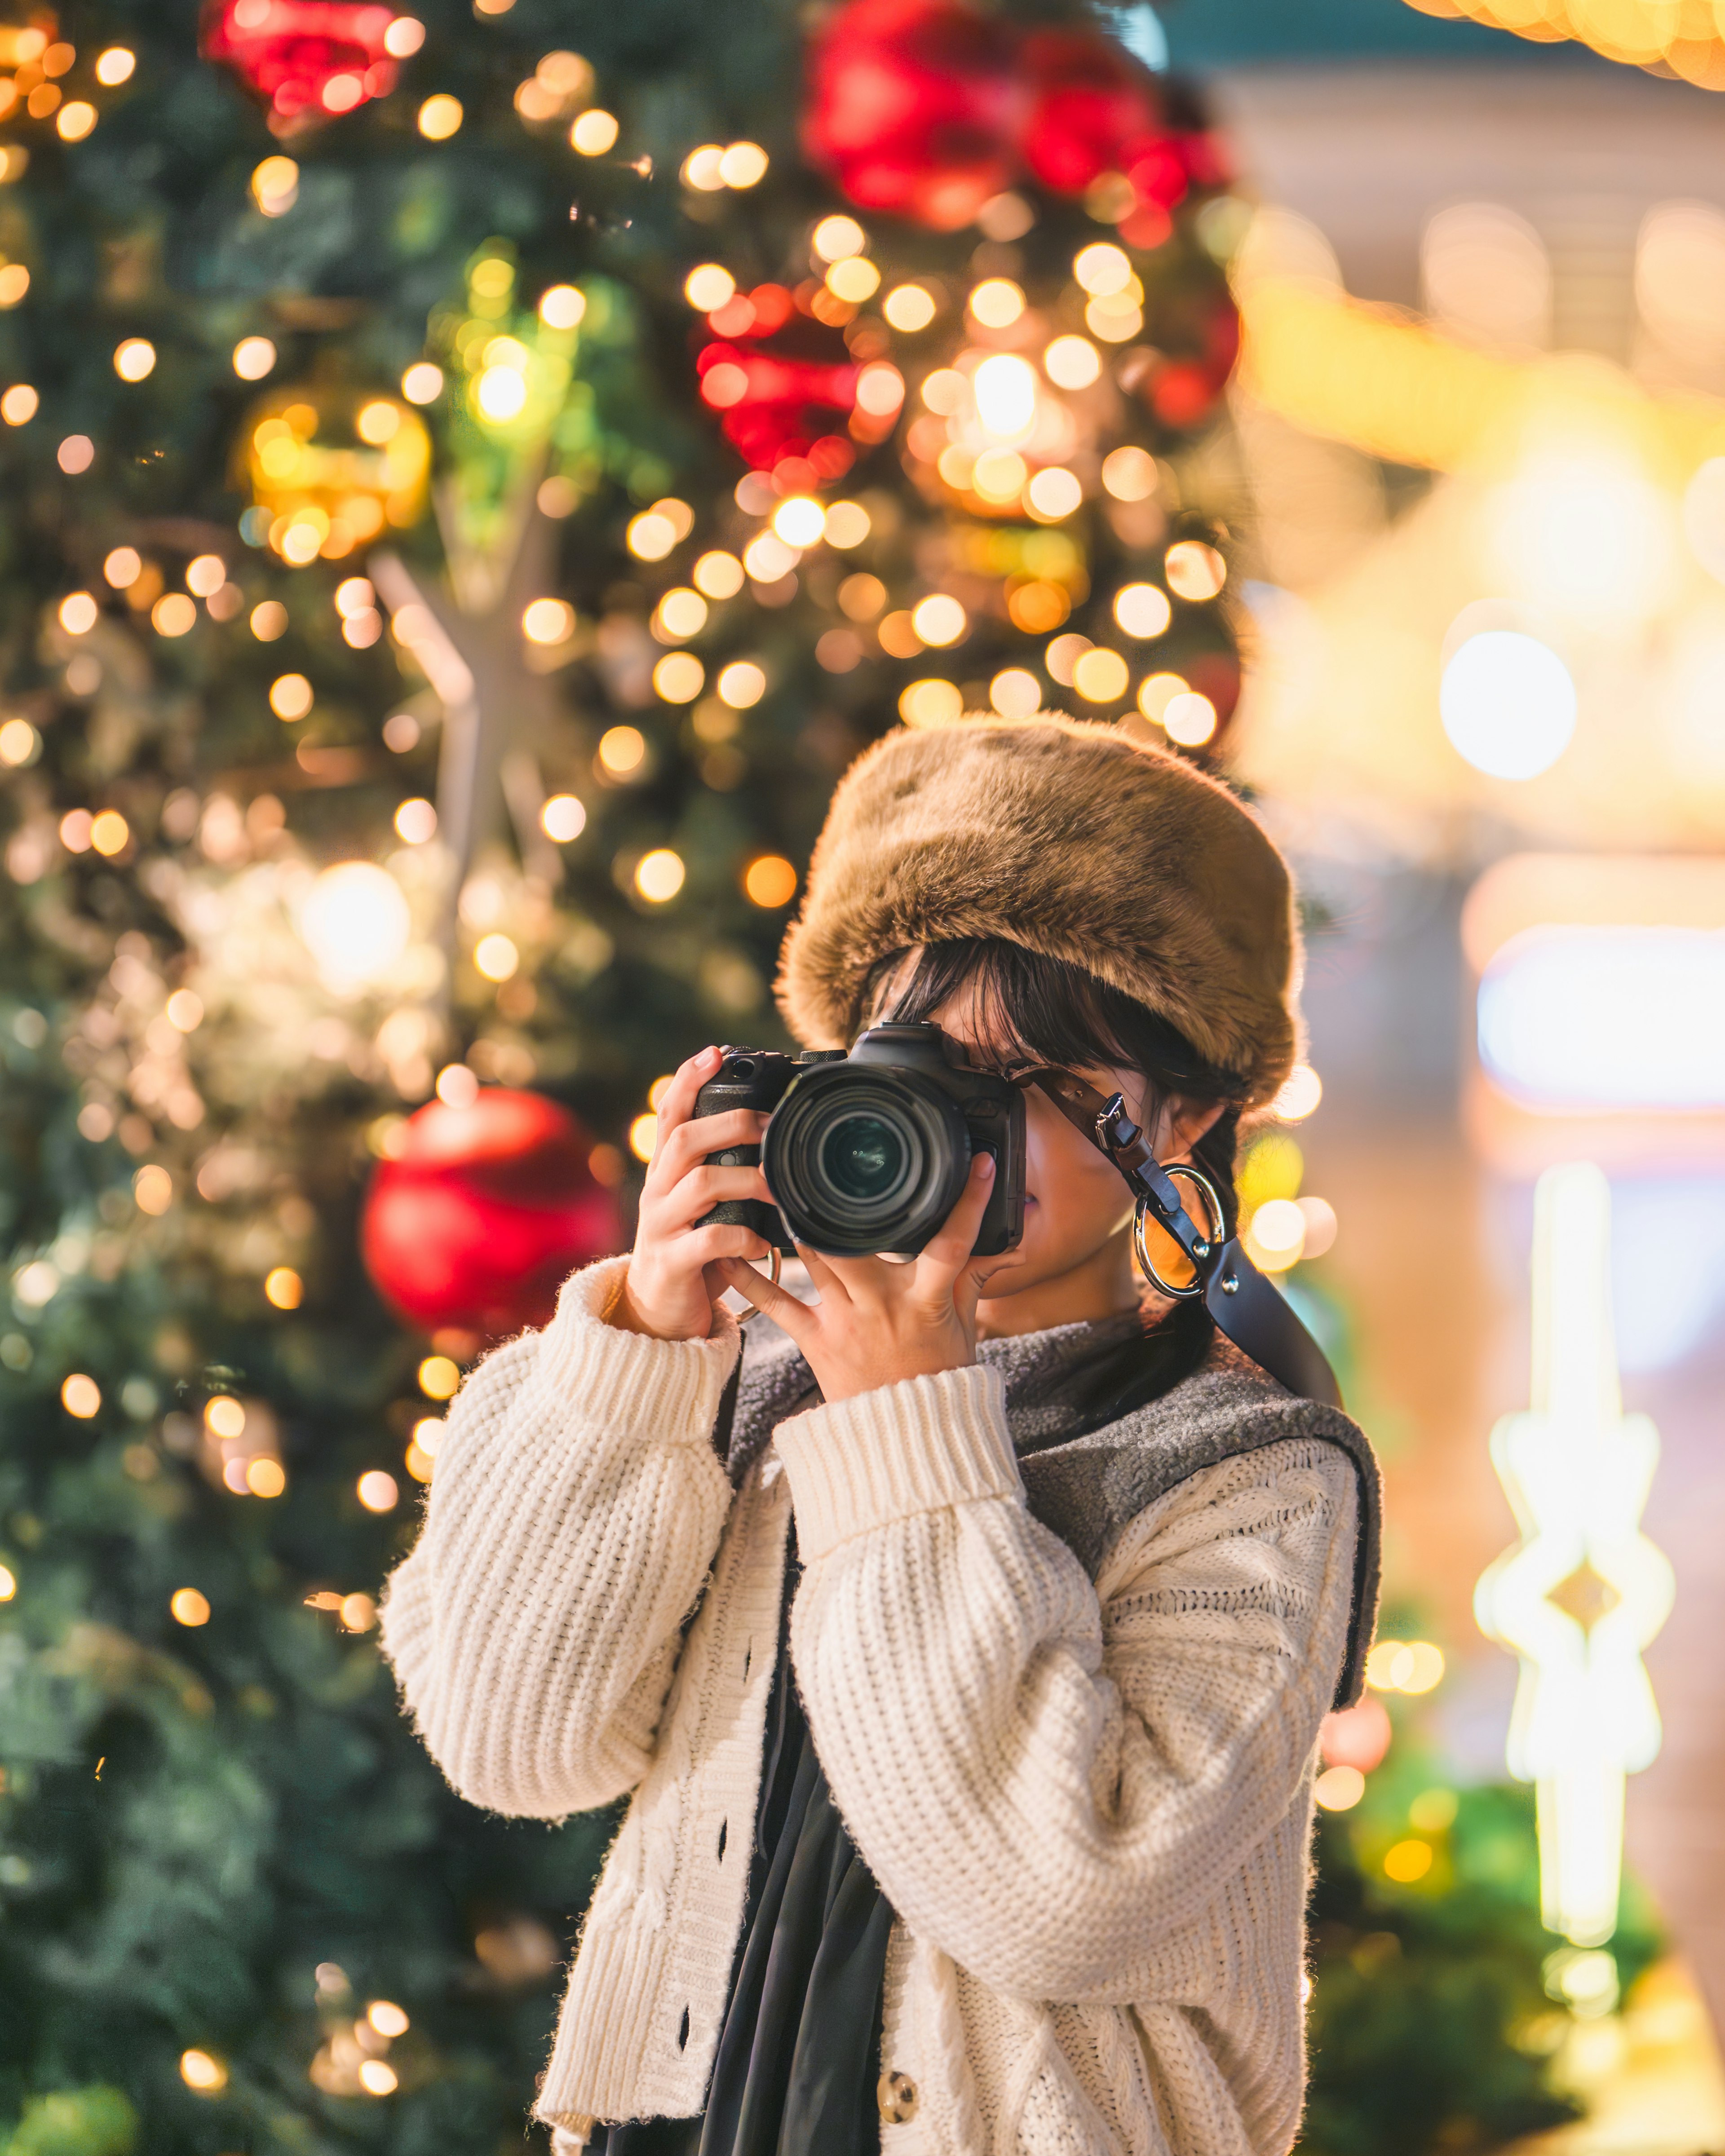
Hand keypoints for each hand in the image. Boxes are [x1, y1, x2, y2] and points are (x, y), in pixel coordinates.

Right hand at [613, 1045, 773, 1341]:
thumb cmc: (692, 1249)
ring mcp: (660, 1226)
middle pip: (684, 1140)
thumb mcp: (700, 1203)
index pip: (669, 1114)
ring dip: (747, 1180)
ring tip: (779, 1188)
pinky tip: (761, 1242)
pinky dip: (741, 1238)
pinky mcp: (671, 1263)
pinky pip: (708, 1241)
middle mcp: (656, 1191)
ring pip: (700, 1185)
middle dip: (730, 1124)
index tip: (713, 1053)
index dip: (687, 1080)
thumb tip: (766, 1130)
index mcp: (665, 1171)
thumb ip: (720, 1168)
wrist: (656, 1312)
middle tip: (771, 1125)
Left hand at [716, 1151, 1024, 1402]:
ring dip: (792, 1223)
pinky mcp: (815, 1340)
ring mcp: (846, 1321)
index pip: (953, 1244)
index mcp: (928, 1300)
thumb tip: (1015, 1237)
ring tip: (769, 1181)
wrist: (907, 1439)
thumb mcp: (964, 1324)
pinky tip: (724, 1250)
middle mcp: (884, 1306)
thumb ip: (977, 1274)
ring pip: (816, 1260)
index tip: (982, 1164)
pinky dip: (749, 1279)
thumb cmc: (937, 1375)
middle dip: (845, 1205)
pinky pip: (776, 1305)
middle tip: (824, 1158)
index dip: (970, 1203)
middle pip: (862, 1244)